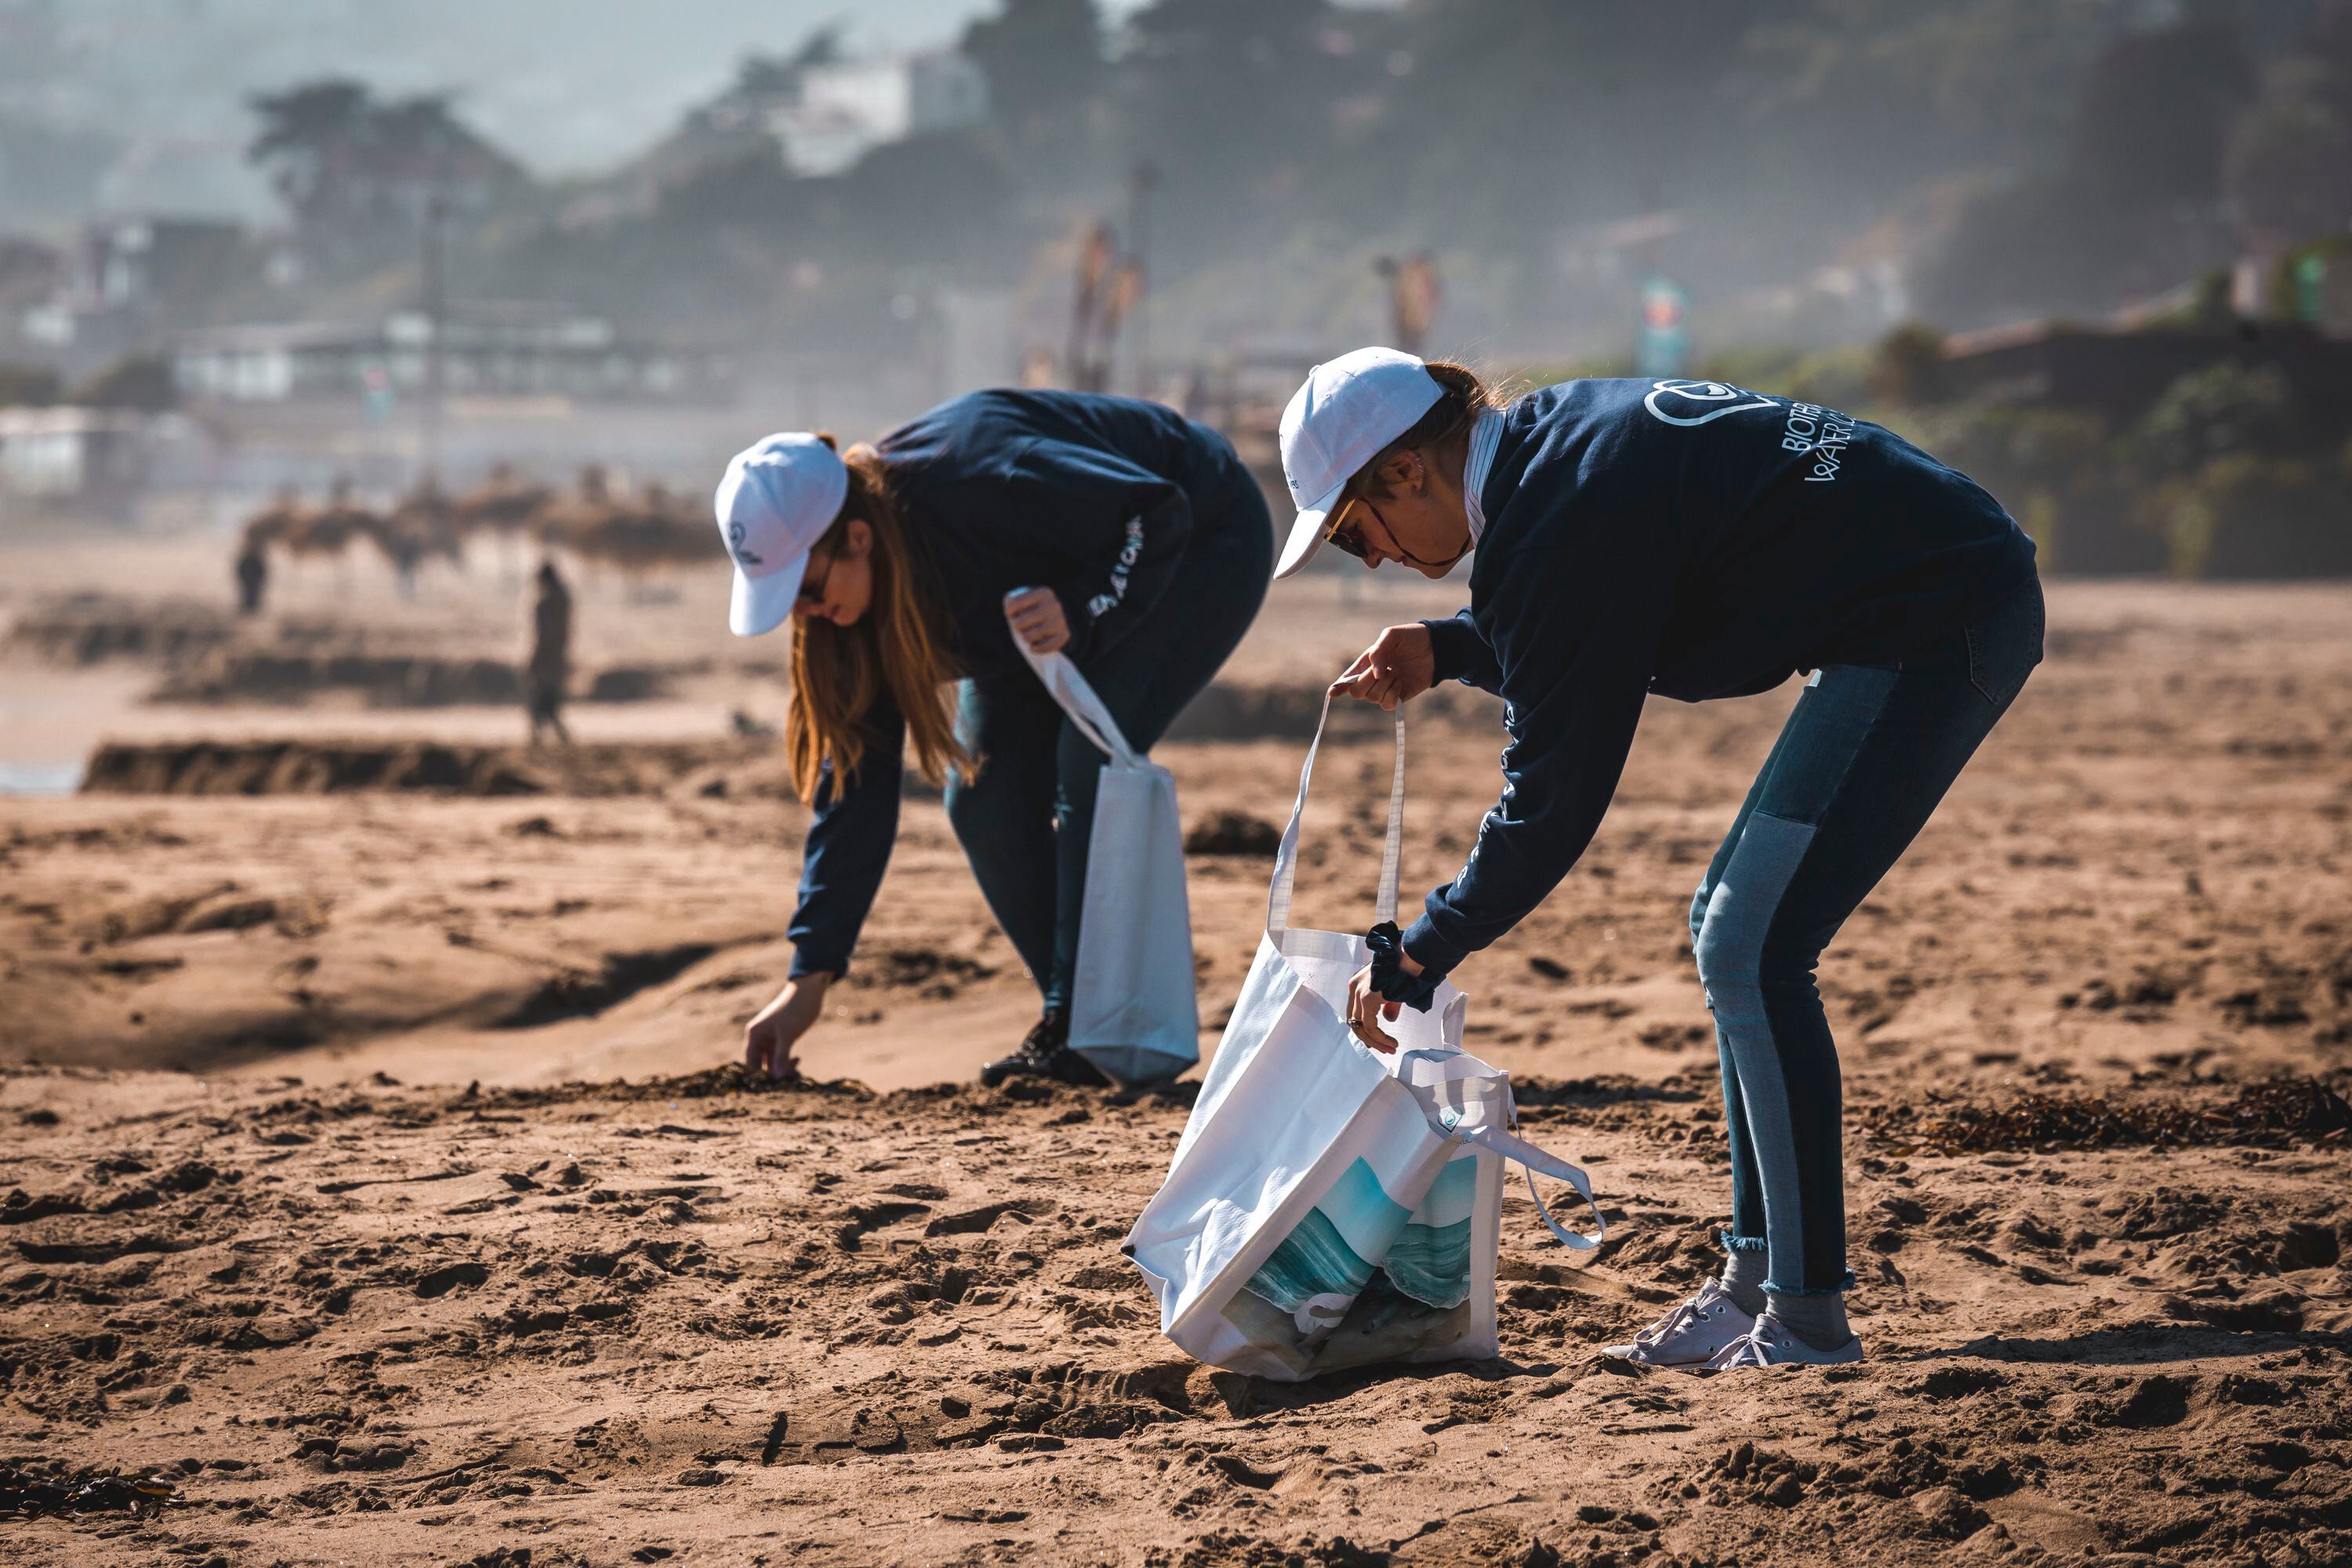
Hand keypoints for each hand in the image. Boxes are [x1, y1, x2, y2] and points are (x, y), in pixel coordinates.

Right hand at [743, 973, 828, 1079]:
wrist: (809, 991)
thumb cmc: (796, 1010)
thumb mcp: (788, 1035)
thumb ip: (781, 1056)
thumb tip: (778, 1078)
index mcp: (754, 1034)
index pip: (750, 1062)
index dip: (759, 1076)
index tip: (773, 1085)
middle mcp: (758, 1037)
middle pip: (761, 1064)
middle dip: (774, 1073)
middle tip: (791, 1078)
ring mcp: (770, 1038)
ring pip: (772, 1061)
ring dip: (782, 1069)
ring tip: (798, 1073)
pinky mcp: (781, 1038)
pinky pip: (780, 1056)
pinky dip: (787, 1061)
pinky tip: (797, 1062)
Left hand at [1005, 587, 1070, 654]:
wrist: (1060, 618)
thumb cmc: (1036, 610)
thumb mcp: (1027, 600)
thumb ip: (1014, 601)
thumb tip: (1010, 607)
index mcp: (1044, 593)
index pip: (1016, 602)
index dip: (1009, 611)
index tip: (1010, 614)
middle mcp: (1054, 605)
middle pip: (1021, 622)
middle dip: (1017, 626)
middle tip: (1019, 627)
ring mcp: (1060, 620)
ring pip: (1032, 635)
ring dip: (1026, 637)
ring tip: (1026, 636)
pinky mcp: (1064, 635)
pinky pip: (1045, 646)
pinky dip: (1037, 649)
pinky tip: (1032, 647)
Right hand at [1332, 624, 1434, 709]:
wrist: (1435, 647)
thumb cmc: (1410, 638)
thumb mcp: (1391, 636)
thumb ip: (1378, 652)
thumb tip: (1374, 674)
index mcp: (1366, 662)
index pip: (1347, 678)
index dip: (1339, 686)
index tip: (1333, 692)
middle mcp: (1372, 678)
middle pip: (1357, 692)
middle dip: (1367, 682)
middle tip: (1382, 670)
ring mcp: (1385, 688)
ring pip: (1372, 698)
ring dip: (1384, 685)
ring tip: (1396, 672)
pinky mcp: (1398, 697)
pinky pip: (1387, 705)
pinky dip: (1393, 694)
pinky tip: (1400, 683)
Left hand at [1344, 939, 1426, 1053]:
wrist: (1412, 955)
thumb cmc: (1407, 969)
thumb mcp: (1394, 990)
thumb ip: (1387, 1005)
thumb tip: (1389, 1019)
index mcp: (1357, 984)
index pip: (1355, 1012)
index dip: (1364, 1029)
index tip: (1376, 1041)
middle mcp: (1354, 988)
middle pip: (1354, 1022)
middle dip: (1369, 1039)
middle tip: (1384, 1048)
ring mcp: (1359, 993)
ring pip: (1361, 1027)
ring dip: (1376, 1041)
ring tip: (1390, 1048)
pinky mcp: (1367, 999)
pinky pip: (1370, 1027)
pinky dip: (1380, 1038)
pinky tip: (1392, 1043)